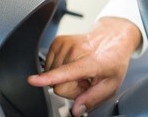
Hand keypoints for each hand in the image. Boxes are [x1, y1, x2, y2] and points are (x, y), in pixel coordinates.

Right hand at [27, 17, 141, 116]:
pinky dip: (60, 67)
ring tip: (82, 69)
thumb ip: (93, 99)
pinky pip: (49, 65)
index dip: (48, 78)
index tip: (33, 80)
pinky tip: (74, 63)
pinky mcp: (57, 41)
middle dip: (70, 87)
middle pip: (58, 84)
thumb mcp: (111, 84)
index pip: (65, 72)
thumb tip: (77, 110)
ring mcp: (65, 44)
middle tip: (86, 79)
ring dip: (66, 77)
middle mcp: (76, 50)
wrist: (114, 37)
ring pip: (52, 75)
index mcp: (89, 62)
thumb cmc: (113, 60)